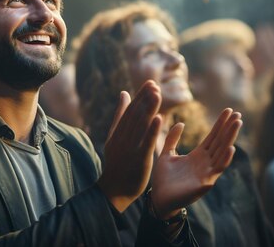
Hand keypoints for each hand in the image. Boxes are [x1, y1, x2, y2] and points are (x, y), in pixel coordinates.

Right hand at [97, 80, 162, 211]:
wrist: (114, 190)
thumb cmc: (117, 163)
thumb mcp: (115, 137)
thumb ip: (120, 116)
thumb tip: (124, 93)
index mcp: (118, 132)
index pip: (130, 110)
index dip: (141, 97)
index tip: (150, 84)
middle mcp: (123, 138)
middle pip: (135, 115)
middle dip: (145, 99)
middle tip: (155, 84)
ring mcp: (130, 148)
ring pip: (140, 126)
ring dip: (149, 109)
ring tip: (157, 94)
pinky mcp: (138, 159)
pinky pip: (146, 142)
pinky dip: (152, 129)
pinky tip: (159, 118)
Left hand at [151, 108, 241, 218]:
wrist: (158, 199)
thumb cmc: (163, 179)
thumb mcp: (167, 153)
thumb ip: (173, 139)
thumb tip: (181, 123)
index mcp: (198, 155)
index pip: (212, 136)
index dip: (220, 124)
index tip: (228, 110)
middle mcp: (205, 162)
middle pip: (220, 142)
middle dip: (229, 128)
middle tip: (238, 114)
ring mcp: (207, 172)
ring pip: (222, 152)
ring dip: (230, 138)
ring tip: (237, 124)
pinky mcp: (205, 183)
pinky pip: (217, 169)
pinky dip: (224, 159)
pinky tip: (231, 148)